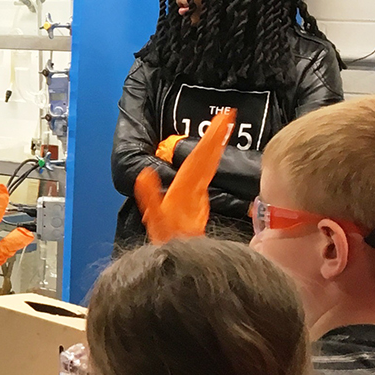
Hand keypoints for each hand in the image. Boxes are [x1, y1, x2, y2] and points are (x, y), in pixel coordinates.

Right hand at [134, 107, 234, 242]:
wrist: (183, 259)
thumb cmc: (169, 242)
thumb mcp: (156, 222)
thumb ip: (149, 198)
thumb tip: (145, 174)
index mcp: (186, 190)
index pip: (200, 158)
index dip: (211, 138)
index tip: (224, 119)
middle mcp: (195, 191)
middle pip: (207, 160)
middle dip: (217, 137)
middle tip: (228, 116)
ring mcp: (198, 197)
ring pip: (208, 167)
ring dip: (215, 147)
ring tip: (223, 130)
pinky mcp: (197, 203)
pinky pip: (204, 177)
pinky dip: (209, 162)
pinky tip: (210, 157)